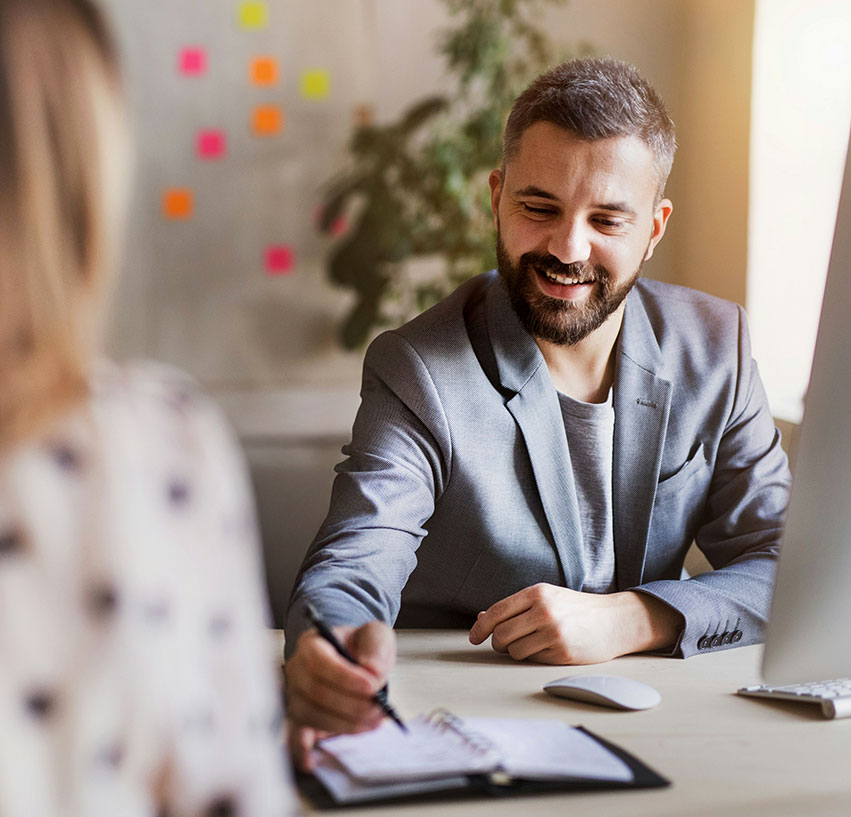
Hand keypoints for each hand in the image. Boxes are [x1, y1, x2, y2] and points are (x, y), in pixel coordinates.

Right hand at [286, 620, 395, 771]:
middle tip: (379, 708)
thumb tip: (373, 671)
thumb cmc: (360, 646)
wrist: (353, 657)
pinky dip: (302, 751)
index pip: (320, 661)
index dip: (345, 676)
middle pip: (317, 693)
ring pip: (314, 716)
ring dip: (346, 724)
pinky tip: (311, 762)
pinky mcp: (301, 719)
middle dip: (352, 705)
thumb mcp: (374, 635)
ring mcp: (296, 696)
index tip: (372, 686)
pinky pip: (295, 737)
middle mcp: (298, 670)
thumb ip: (376, 646)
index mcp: (312, 644)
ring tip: (373, 720)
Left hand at [468, 584, 679, 664]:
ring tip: (530, 645)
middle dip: (497, 643)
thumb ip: (515, 608)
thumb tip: (481, 618)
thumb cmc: (575, 609)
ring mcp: (553, 631)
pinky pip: (532, 660)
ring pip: (513, 650)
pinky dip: (533, 658)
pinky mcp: (562, 651)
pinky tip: (546, 650)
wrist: (614, 621)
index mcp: (537, 593)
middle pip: (501, 634)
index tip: (473, 638)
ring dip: (515, 652)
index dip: (481, 628)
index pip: (497, 611)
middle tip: (504, 644)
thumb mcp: (546, 599)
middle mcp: (543, 610)